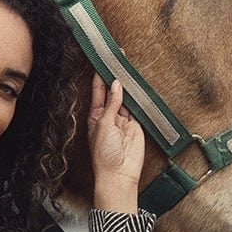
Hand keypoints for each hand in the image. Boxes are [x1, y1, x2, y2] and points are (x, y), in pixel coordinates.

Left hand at [87, 73, 143, 211]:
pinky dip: (137, 97)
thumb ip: (111, 104)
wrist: (119, 174)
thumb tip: (116, 84)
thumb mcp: (103, 124)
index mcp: (95, 115)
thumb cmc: (104, 154)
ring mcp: (122, 120)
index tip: (102, 60)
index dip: (100, 75)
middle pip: (112, 91)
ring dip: (126, 85)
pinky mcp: (135, 125)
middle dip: (114, 76)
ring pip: (125, 97)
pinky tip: (136, 85)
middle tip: (117, 58)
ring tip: (127, 67)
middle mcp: (108, 116)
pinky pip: (136, 107)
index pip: (97, 90)